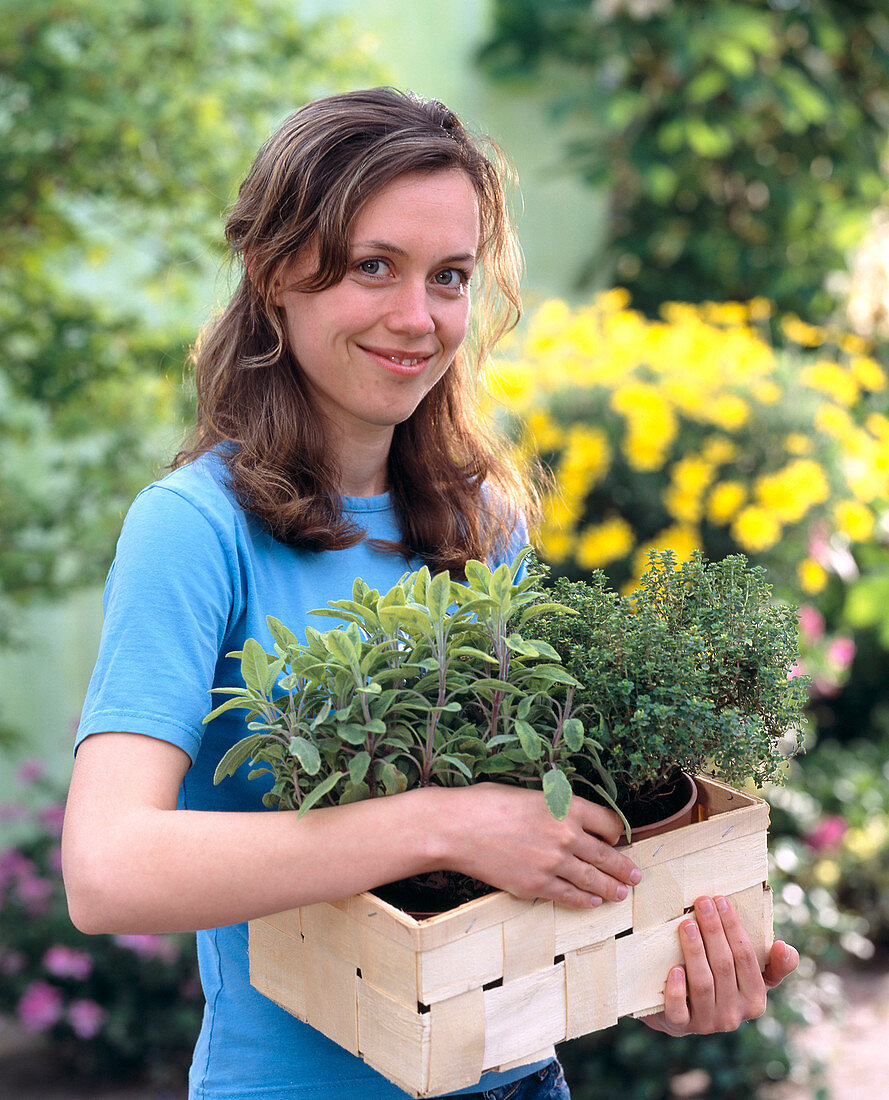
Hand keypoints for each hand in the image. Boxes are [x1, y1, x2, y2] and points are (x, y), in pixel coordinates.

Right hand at [439, 783, 641, 909]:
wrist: (457, 827)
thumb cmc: (487, 803)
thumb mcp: (530, 794)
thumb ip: (555, 809)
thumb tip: (570, 821)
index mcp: (567, 806)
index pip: (609, 823)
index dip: (617, 833)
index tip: (619, 840)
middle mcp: (567, 835)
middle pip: (607, 856)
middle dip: (624, 868)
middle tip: (636, 876)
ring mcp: (553, 863)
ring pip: (593, 880)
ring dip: (610, 888)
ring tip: (621, 894)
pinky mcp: (536, 885)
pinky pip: (569, 896)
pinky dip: (584, 901)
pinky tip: (591, 902)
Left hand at [641, 895, 799, 1035]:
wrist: (682, 1013)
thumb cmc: (722, 984)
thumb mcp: (752, 976)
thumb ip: (775, 963)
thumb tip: (785, 947)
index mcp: (755, 1000)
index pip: (746, 958)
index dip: (733, 927)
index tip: (721, 899)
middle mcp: (734, 1015)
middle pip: (724, 966)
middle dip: (713, 930)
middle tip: (701, 902)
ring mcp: (707, 1023)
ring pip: (702, 983)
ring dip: (695, 951)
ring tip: (686, 924)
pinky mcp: (680, 1026)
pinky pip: (679, 1010)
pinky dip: (677, 989)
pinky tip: (674, 968)